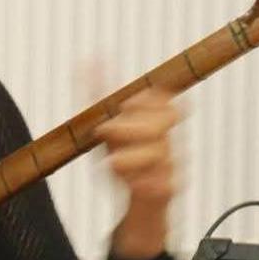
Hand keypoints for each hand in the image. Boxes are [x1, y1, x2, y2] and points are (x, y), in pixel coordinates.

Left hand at [100, 88, 179, 259]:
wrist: (135, 200)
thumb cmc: (121, 154)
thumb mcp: (105, 125)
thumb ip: (98, 92)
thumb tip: (87, 59)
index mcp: (154, 119)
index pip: (162, 98)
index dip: (144, 99)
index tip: (124, 104)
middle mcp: (166, 138)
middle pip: (163, 121)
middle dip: (133, 126)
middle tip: (105, 131)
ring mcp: (171, 162)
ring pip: (161, 154)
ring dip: (133, 157)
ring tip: (113, 163)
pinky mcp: (169, 188)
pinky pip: (165, 185)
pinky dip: (147, 184)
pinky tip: (134, 185)